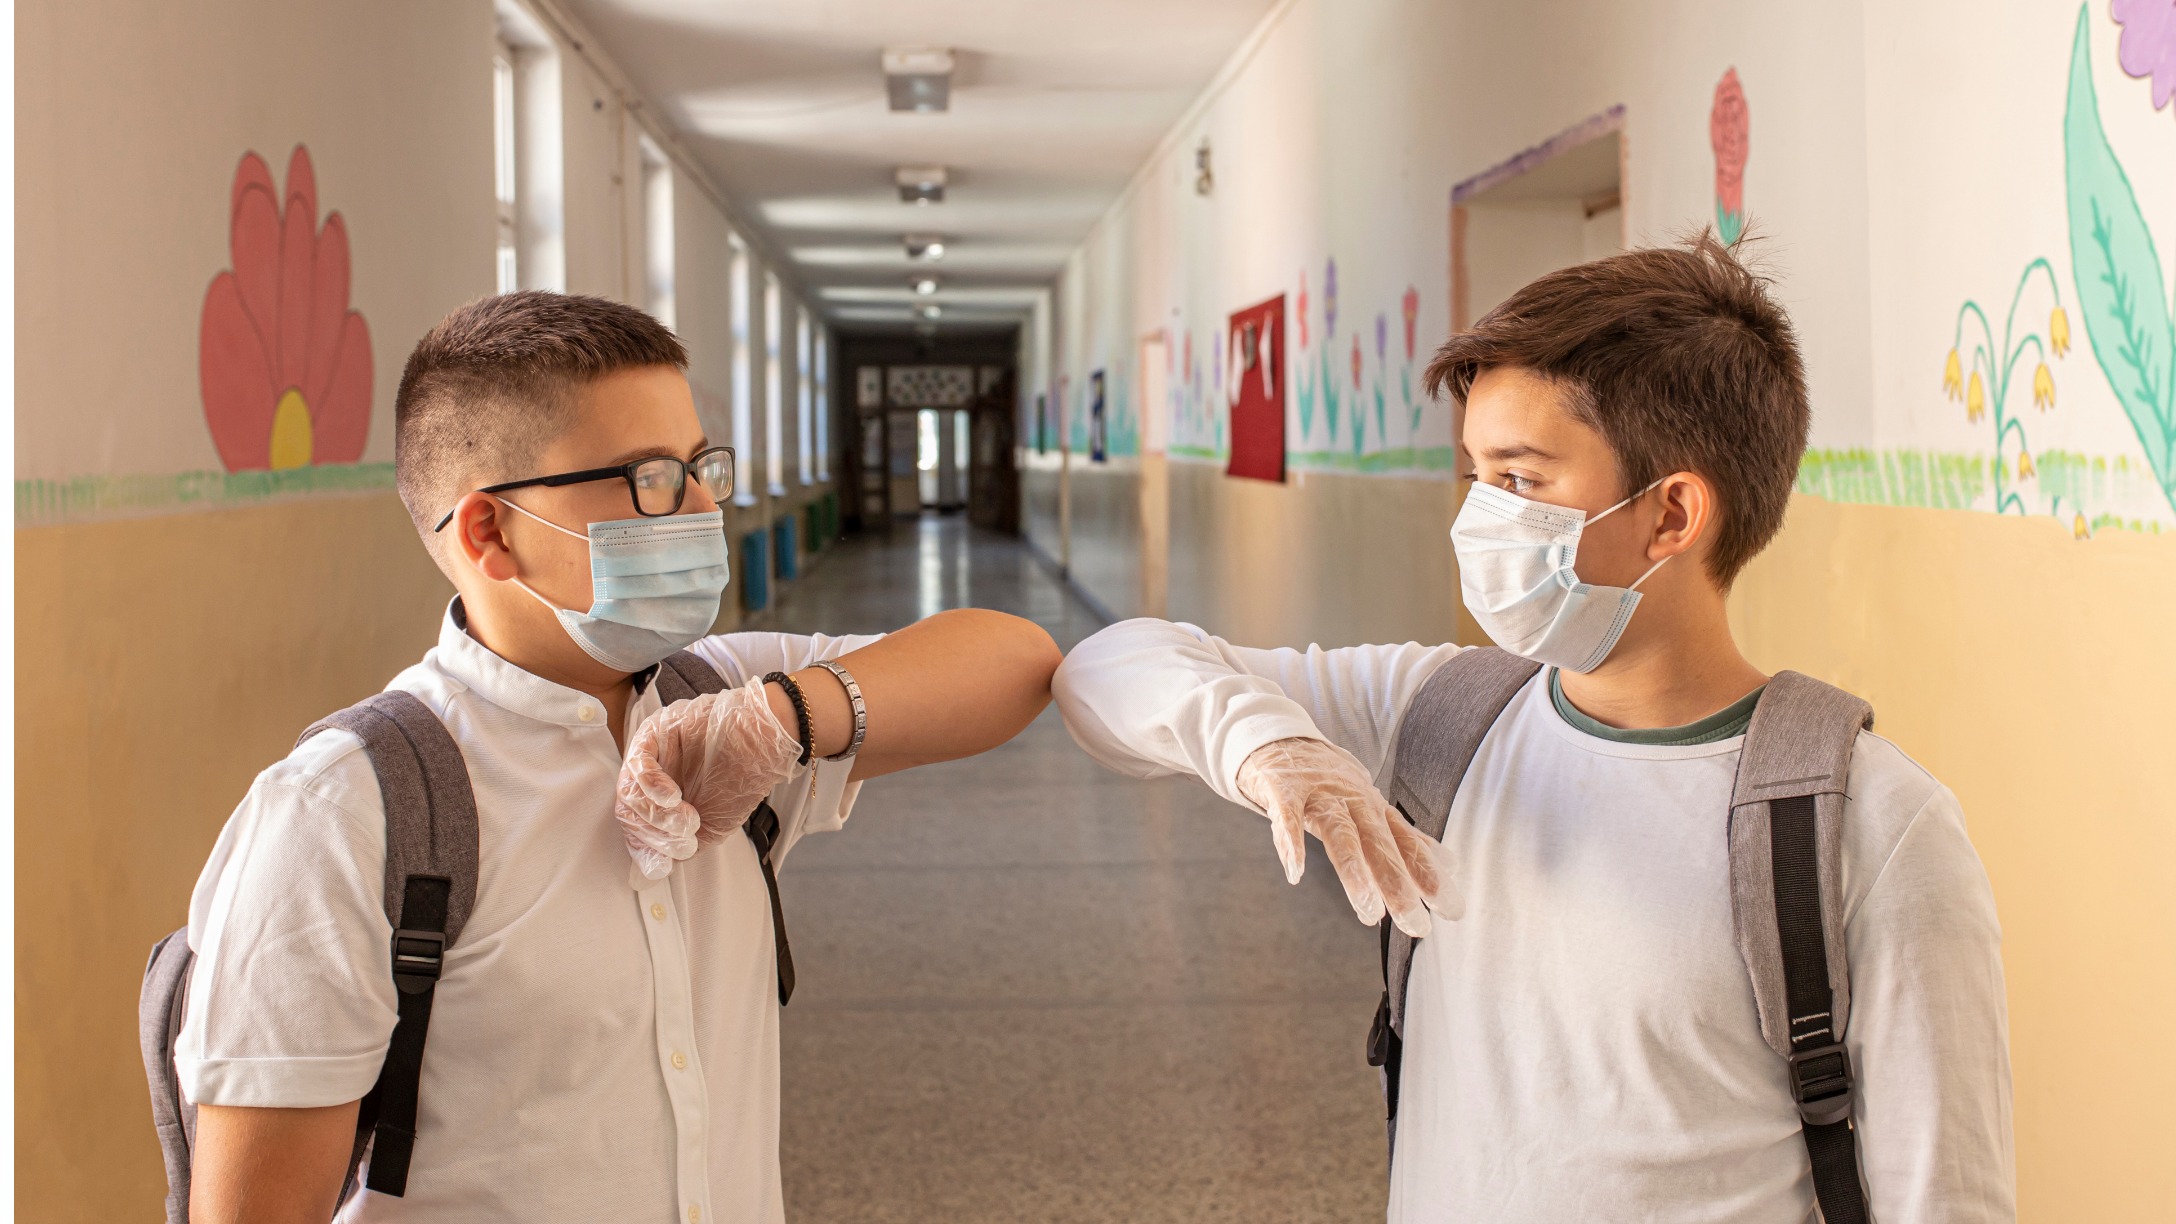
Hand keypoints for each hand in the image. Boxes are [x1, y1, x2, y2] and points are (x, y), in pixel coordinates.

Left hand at [616, 677, 800, 879]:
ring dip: (657, 816)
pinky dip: (652, 786)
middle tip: (683, 843)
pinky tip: (674, 798)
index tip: (659, 867)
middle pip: (627, 812)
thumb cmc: (741, 782)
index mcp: (658, 799)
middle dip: (653, 836)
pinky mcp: (654, 732)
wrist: (763, 744)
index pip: (635, 826)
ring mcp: (651, 754)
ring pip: (629, 792)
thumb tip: (658, 866)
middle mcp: (649, 776)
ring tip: (687, 822)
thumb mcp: (711, 827)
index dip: (644, 849)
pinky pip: (638, 763)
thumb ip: (682, 846)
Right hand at [1235, 737, 1460, 936]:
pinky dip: (1289, 842)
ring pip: (1340, 833)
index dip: (1430, 877)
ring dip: (1355, 871)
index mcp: (1375, 808)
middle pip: (1379, 844)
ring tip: (1369, 909)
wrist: (1281, 740)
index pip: (1407, 845)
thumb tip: (1450, 864)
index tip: (1452, 910)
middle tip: (1416, 924)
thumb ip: (1406, 836)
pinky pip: (1286, 816)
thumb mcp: (1372, 805)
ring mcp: (1318, 793)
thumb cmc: (1329, 780)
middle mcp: (1353, 800)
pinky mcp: (1283, 788)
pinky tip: (1296, 871)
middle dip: (1399, 885)